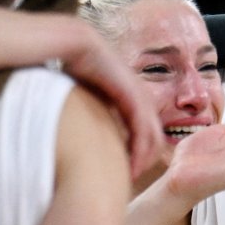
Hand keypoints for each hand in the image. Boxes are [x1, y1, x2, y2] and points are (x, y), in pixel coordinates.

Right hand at [57, 25, 164, 179]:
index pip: (143, 133)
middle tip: (131, 181)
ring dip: (143, 161)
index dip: (137, 155)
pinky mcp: (133, 95)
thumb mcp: (84, 99)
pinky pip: (142, 129)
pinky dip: (139, 150)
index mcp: (129, 99)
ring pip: (152, 137)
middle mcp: (139, 98)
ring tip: (131, 179)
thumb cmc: (71, 69)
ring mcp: (139, 96)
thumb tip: (78, 138)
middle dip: (145, 161)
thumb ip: (89, 116)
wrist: (73, 43)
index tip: (126, 174)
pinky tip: (132, 166)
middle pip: (153, 138)